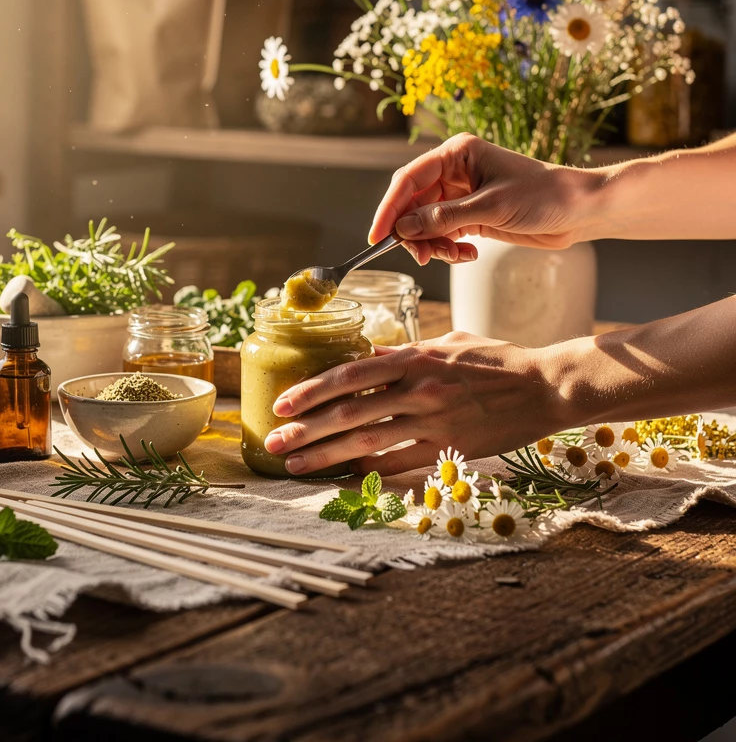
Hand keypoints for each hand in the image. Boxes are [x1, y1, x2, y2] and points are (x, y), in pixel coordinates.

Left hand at [262, 334, 567, 476]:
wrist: (546, 387)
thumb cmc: (496, 358)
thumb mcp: (448, 343)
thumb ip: (406, 353)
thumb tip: (369, 358)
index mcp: (415, 359)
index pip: (350, 375)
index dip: (312, 390)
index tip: (283, 403)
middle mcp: (418, 391)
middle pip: (350, 413)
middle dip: (306, 430)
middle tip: (274, 442)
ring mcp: (434, 423)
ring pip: (368, 443)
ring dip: (326, 456)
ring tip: (294, 466)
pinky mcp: (450, 450)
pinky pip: (401, 465)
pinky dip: (369, 473)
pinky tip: (342, 479)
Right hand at [369, 133, 596, 265]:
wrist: (580, 211)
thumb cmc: (544, 196)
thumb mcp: (491, 207)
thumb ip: (444, 218)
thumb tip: (403, 229)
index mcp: (457, 154)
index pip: (408, 180)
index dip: (389, 208)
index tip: (377, 236)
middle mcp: (454, 171)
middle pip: (412, 204)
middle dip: (413, 232)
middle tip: (423, 257)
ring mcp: (461, 194)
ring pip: (426, 223)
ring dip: (433, 244)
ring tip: (452, 256)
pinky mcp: (471, 215)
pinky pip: (443, 234)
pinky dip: (448, 248)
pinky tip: (467, 254)